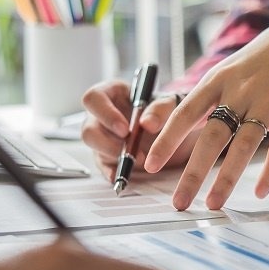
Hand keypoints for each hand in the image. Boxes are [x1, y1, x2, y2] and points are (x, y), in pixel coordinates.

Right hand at [82, 81, 196, 179]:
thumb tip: (147, 123)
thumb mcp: (172, 103)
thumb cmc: (170, 109)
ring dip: (113, 156)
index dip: (105, 114)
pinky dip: (113, 172)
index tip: (125, 129)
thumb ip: (161, 108)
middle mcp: (103, 114)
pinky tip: (124, 176)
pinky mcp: (108, 156)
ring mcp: (104, 136)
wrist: (180, 130)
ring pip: (94, 148)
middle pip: (88, 128)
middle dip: (107, 142)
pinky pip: (104, 166)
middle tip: (130, 149)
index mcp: (113, 93)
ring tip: (138, 160)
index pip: (94, 98)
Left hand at [145, 9, 268, 210]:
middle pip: (212, 136)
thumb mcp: (230, 68)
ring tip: (214, 204)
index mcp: (219, 79)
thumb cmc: (263, 57)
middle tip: (179, 203)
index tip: (149, 164)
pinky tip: (261, 192)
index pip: (185, 112)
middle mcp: (241, 90)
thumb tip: (169, 122)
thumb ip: (207, 96)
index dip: (167, 140)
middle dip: (193, 173)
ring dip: (227, 178)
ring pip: (244, 144)